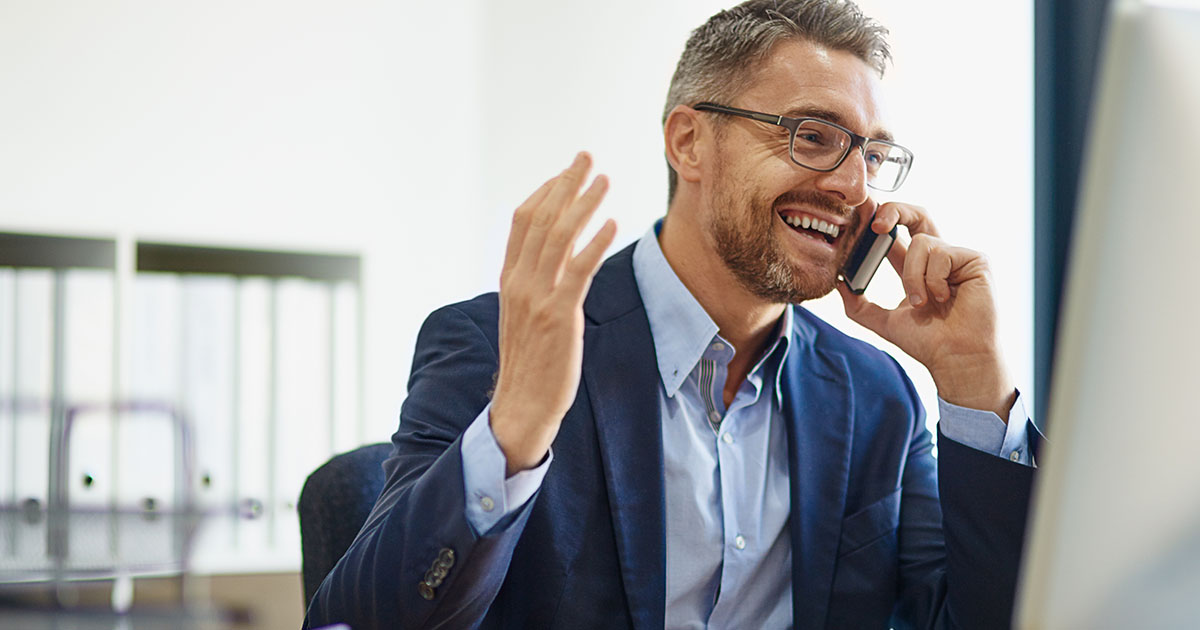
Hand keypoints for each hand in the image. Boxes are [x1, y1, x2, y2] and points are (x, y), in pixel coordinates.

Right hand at [490, 153, 616, 474]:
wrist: (521, 405)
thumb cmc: (530, 364)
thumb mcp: (524, 316)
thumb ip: (534, 285)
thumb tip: (553, 259)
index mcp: (509, 279)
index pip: (522, 221)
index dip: (545, 191)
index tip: (566, 172)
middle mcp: (520, 283)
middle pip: (541, 219)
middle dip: (566, 184)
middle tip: (587, 157)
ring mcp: (538, 298)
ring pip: (559, 237)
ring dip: (583, 204)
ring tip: (604, 179)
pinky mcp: (559, 316)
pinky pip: (578, 270)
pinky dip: (594, 243)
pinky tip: (611, 223)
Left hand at [836, 200, 1015, 418]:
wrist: (956, 358)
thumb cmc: (929, 342)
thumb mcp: (885, 321)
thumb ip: (859, 304)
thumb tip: (838, 282)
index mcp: (917, 267)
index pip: (896, 234)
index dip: (878, 220)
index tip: (859, 214)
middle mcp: (938, 257)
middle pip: (916, 216)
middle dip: (894, 210)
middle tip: (875, 224)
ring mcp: (958, 256)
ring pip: (920, 243)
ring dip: (913, 277)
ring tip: (923, 303)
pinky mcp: (975, 260)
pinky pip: (940, 254)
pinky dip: (933, 280)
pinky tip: (945, 298)